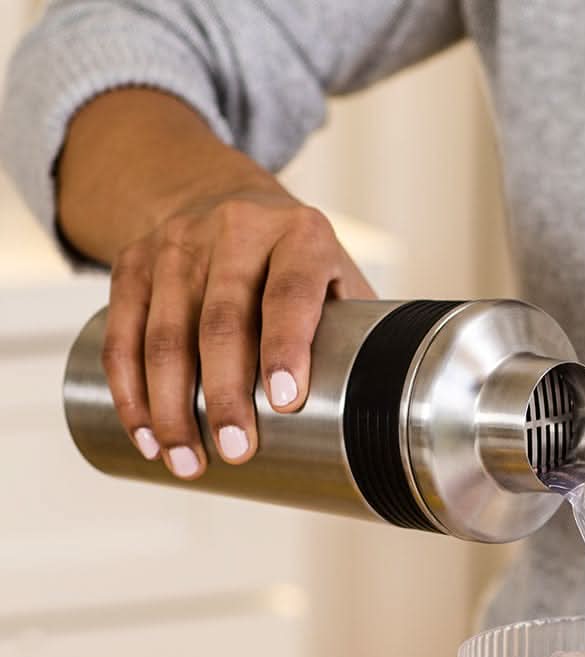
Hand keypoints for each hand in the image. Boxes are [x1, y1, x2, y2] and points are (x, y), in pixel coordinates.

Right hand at [56, 88, 374, 478]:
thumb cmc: (297, 261)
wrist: (220, 193)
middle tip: (235, 450)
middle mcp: (236, 230)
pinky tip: (145, 433)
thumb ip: (359, 333)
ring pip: (165, 332)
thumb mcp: (338, 275)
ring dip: (172, 406)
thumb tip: (388, 418)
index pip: (290, 293)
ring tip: (186, 461)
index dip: (286, 347)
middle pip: (222, 321)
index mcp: (301, 235)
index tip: (284, 402)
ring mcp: (178, 244)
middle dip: (226, 395)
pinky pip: (123, 332)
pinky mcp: (134, 263)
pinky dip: (131, 389)